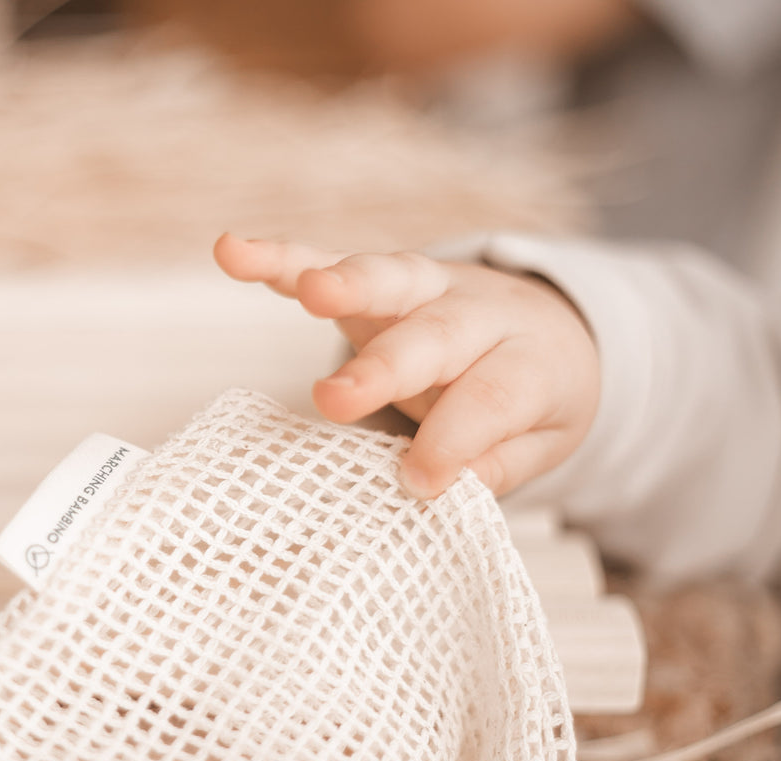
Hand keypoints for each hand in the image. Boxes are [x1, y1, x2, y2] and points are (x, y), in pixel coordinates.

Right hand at [213, 233, 598, 498]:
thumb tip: (447, 487)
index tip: (420, 481)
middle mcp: (479, 312)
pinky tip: (232, 252)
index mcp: (529, 359)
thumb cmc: (531, 396)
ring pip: (385, 278)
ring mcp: (426, 287)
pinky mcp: (378, 279)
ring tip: (308, 291)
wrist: (548, 326)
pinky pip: (326, 260)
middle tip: (334, 401)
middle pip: (434, 336)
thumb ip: (501, 462)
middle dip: (383, 367)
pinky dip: (278, 258)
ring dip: (343, 283)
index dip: (453, 439)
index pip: (490, 397)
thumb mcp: (544, 439)